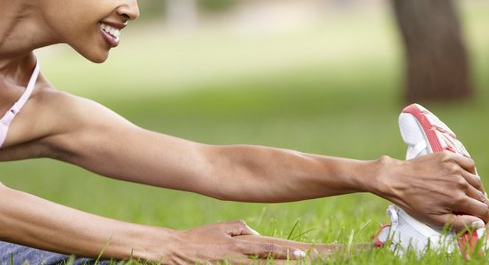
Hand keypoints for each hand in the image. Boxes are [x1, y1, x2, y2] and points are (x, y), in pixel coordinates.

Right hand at [164, 221, 305, 263]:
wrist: (174, 248)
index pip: (271, 247)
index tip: (307, 254)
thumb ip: (241, 228)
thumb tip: (257, 234)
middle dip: (293, 260)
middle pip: (272, 259)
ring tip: (302, 263)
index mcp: (240, 242)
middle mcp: (239, 255)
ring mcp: (232, 264)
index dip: (289, 251)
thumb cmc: (198, 238)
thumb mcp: (221, 227)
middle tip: (314, 259)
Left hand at [378, 152, 488, 230]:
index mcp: (458, 199)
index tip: (480, 218)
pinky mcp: (448, 157)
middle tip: (471, 207)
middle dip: (479, 204)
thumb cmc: (412, 201)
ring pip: (477, 181)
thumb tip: (480, 223)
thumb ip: (460, 223)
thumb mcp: (434, 219)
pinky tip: (463, 177)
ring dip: (475, 189)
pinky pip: (469, 164)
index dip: (484, 217)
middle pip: (481, 196)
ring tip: (465, 194)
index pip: (484, 210)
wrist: (396, 179)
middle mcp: (459, 182)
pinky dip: (470, 171)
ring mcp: (454, 168)